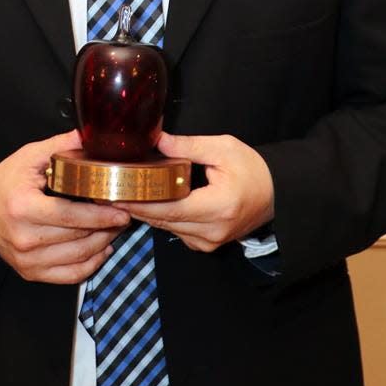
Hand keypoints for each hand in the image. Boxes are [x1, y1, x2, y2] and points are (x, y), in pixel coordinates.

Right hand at [0, 129, 129, 283]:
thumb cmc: (5, 183)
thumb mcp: (28, 157)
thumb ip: (59, 146)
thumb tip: (89, 135)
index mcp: (24, 208)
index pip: (71, 216)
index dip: (100, 216)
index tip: (122, 211)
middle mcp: (24, 238)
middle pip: (78, 238)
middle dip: (107, 228)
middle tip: (123, 215)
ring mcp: (27, 260)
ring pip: (78, 258)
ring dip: (102, 244)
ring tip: (114, 229)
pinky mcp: (30, 272)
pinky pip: (69, 276)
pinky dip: (90, 265)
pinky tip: (101, 250)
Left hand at [115, 132, 274, 251]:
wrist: (276, 195)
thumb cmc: (252, 169)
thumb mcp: (223, 149)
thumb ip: (190, 146)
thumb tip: (159, 140)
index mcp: (217, 207)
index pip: (169, 209)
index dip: (139, 202)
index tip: (116, 193)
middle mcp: (212, 232)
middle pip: (163, 220)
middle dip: (135, 206)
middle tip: (109, 191)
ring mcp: (209, 242)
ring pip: (167, 228)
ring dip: (145, 212)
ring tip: (121, 194)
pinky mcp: (206, 244)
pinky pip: (176, 231)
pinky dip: (161, 217)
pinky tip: (147, 202)